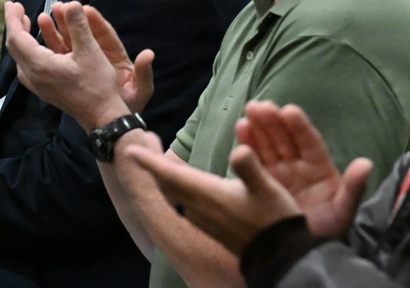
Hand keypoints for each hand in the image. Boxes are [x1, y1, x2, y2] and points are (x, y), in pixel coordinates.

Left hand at [5, 0, 154, 129]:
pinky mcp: (42, 89)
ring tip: (28, 21)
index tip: (12, 3)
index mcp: (39, 64)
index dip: (13, 18)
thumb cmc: (96, 85)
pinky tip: (39, 44)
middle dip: (15, 25)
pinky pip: (27, 64)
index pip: (16, 37)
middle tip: (18, 8)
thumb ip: (78, 25)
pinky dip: (29, 49)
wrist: (101, 118)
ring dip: (23, 37)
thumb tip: (71, 2)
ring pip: (20, 56)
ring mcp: (36, 84)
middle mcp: (32, 75)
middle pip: (15, 47)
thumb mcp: (90, 52)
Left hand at [125, 131, 300, 255]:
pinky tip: (189, 185)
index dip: (150, 163)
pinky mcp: (213, 227)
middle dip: (156, 167)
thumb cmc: (273, 220)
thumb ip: (250, 168)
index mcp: (207, 194)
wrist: (279, 259)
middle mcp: (200, 207)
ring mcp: (205, 219)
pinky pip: (188, 203)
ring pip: (177, 195)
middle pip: (169, 185)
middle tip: (145, 149)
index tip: (130, 151)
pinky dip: (182, 189)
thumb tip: (240, 149)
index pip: (170, 176)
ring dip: (168, 179)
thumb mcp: (266, 190)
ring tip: (165, 164)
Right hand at [236, 102, 370, 239]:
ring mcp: (277, 172)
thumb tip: (367, 163)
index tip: (289, 111)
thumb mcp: (342, 212)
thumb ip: (353, 188)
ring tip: (248, 114)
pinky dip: (246, 145)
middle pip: (284, 138)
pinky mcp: (260, 180)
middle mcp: (297, 166)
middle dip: (272, 121)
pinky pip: (253, 159)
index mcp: (319, 168)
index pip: (309, 142)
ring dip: (257, 128)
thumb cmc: (326, 231)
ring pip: (267, 144)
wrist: (301, 254)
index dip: (300, 126)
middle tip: (259, 106)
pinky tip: (240, 131)